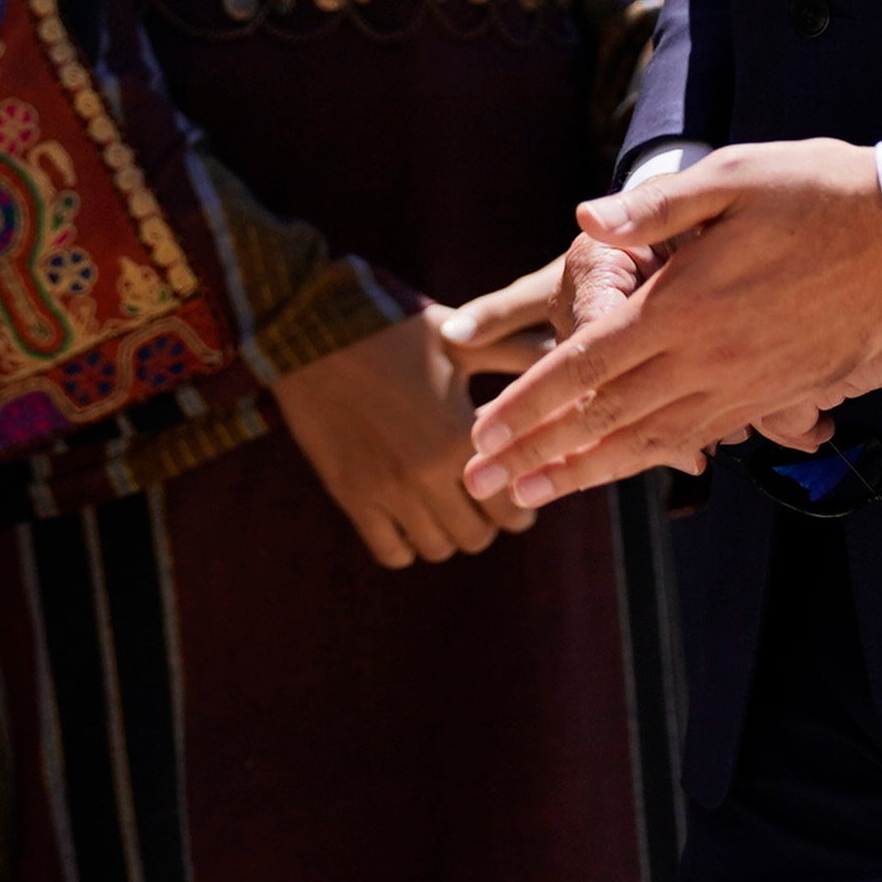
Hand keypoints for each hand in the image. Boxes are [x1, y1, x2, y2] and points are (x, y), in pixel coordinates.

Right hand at [273, 311, 539, 569]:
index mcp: (463, 434)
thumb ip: (518, 355)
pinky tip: (408, 515)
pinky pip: (392, 553)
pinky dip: (406, 544)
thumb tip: (569, 354)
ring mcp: (387, 490)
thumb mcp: (462, 340)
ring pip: (438, 547)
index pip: (513, 503)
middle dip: (486, 520)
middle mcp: (428, 472)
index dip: (521, 498)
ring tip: (446, 504)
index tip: (516, 484)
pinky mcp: (352, 496)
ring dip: (448, 532)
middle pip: (478, 535)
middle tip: (482, 496)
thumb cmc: (396, 329)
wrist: (313, 329)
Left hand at [462, 139, 881, 510]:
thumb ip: (656, 203)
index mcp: (685, 305)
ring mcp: (745, 386)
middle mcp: (708, 359)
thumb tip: (587, 221)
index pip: (586, 369)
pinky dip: (649, 459)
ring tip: (531, 495)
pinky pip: (699, 438)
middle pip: (603, 420)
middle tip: (478, 483)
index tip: (482, 435)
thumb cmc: (823, 193)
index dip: (528, 407)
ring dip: (583, 471)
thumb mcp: (736, 175)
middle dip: (534, 454)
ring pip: (648, 442)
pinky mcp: (776, 396)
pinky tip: (622, 467)